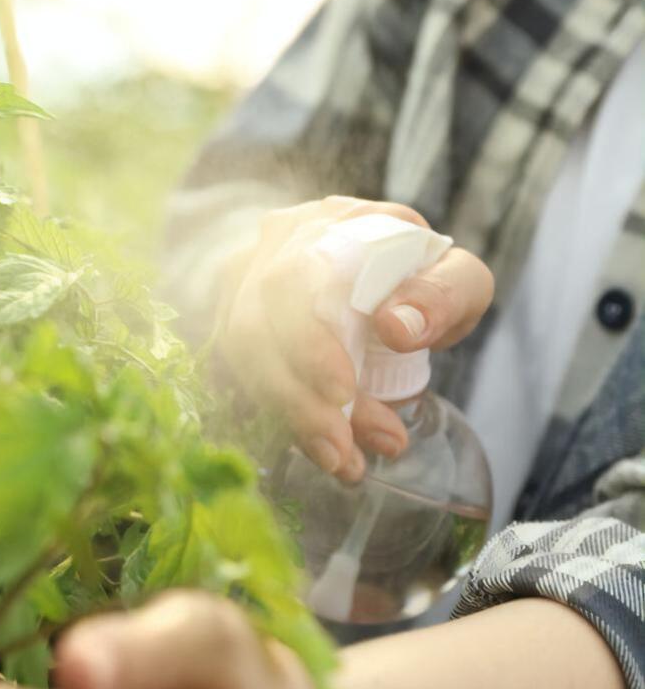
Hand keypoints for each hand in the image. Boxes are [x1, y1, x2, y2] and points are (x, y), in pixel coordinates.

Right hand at [214, 196, 493, 480]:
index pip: (295, 275)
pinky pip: (239, 382)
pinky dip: (283, 422)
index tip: (342, 389)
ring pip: (241, 360)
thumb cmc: (416, 282)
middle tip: (343, 450)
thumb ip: (444, 293)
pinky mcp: (232, 335)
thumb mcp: (456, 278)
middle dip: (296, 397)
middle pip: (255, 325)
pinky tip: (327, 454)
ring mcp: (241, 293)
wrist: (374, 290)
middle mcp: (271, 253)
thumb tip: (395, 327)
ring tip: (344, 463)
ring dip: (290, 416)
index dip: (308, 338)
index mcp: (328, 226)